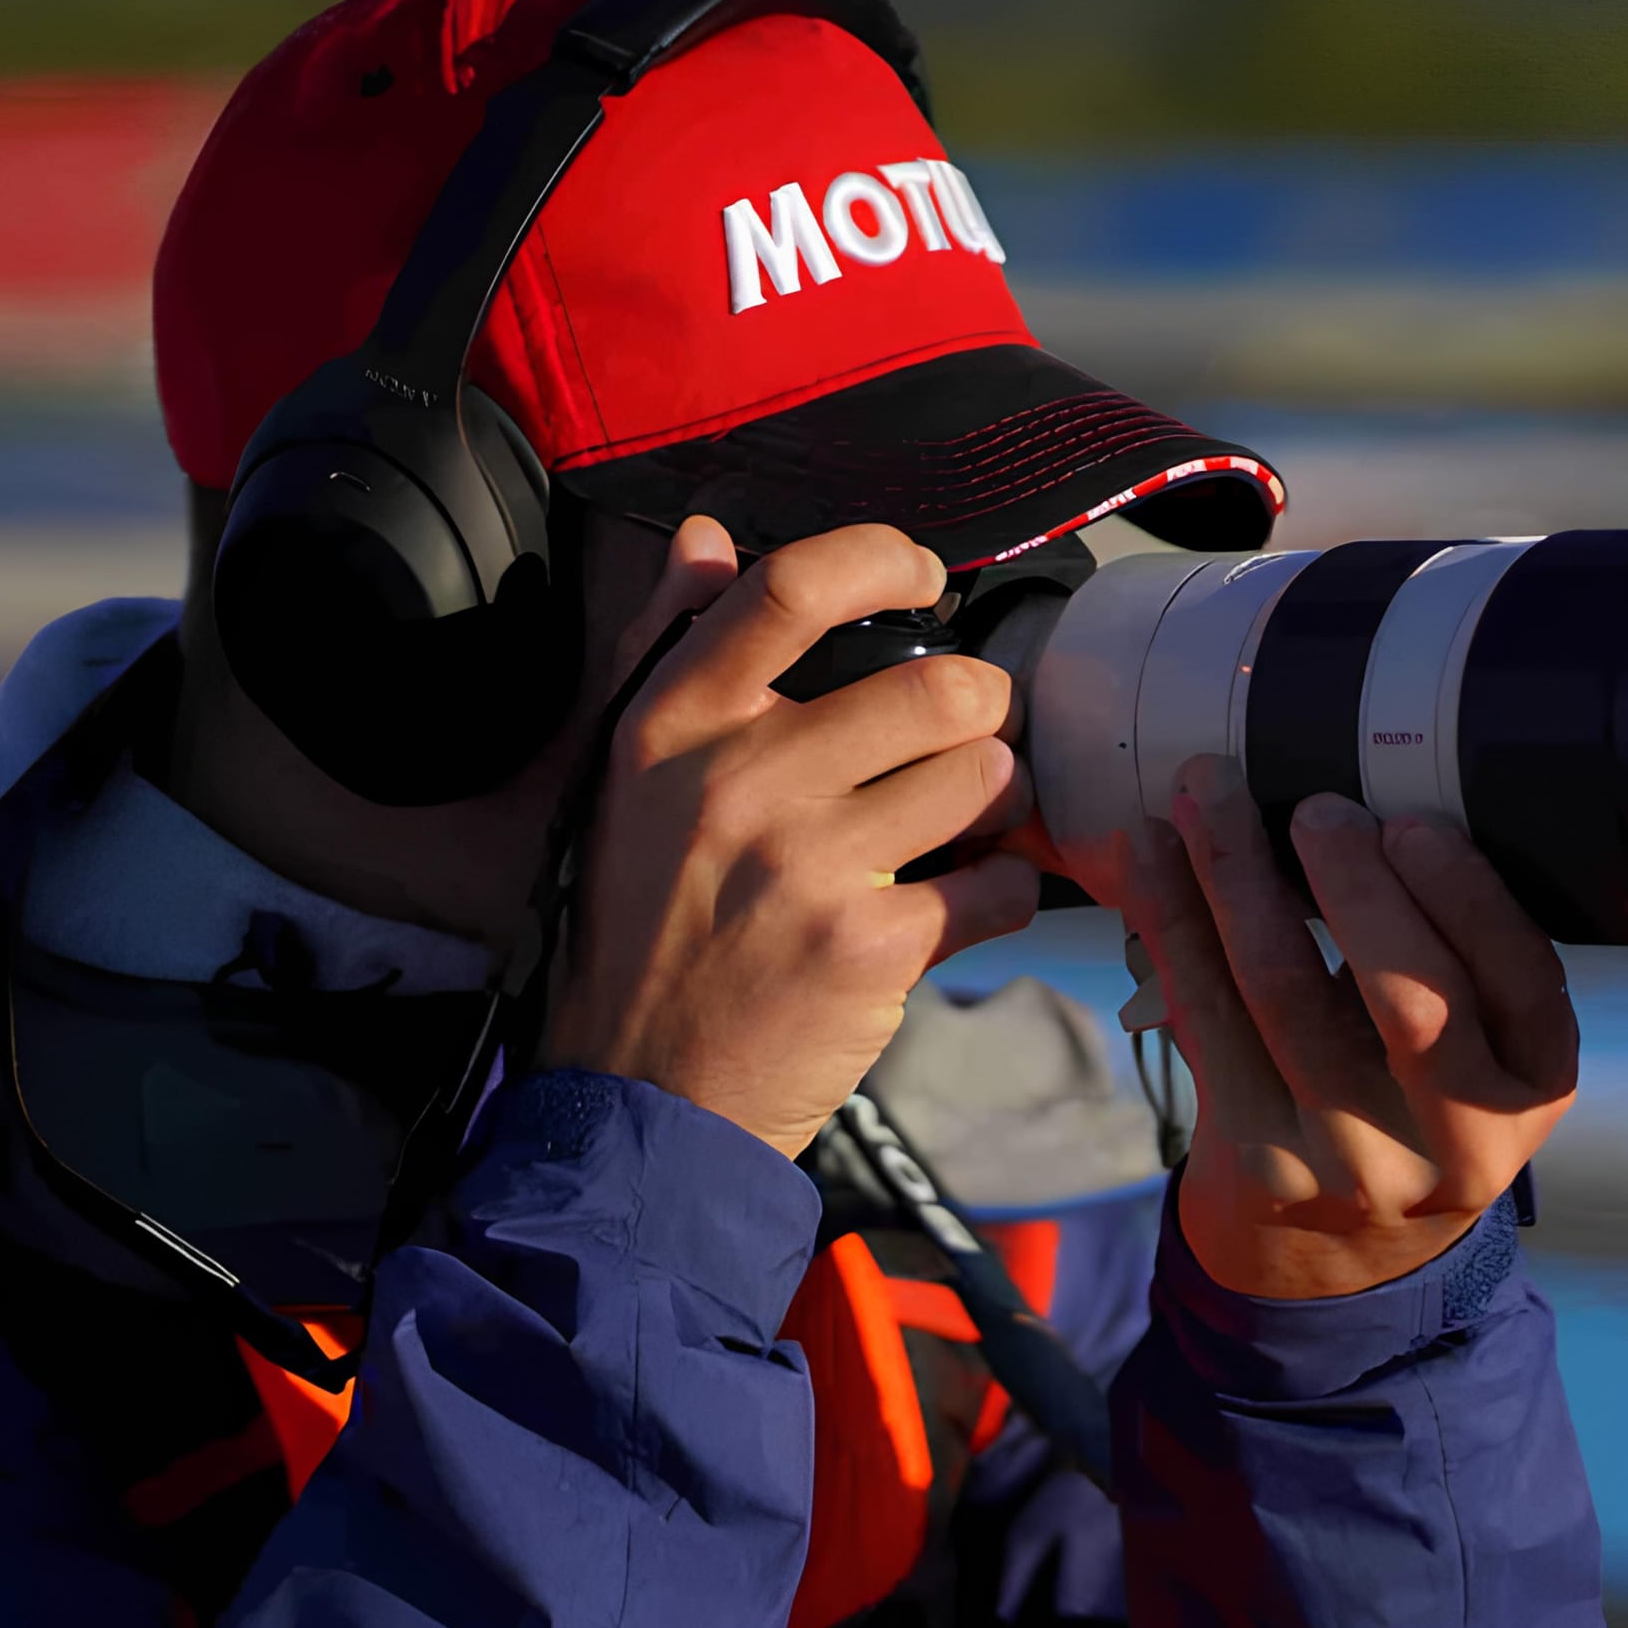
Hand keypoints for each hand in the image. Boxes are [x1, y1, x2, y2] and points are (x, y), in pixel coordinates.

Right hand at [545, 519, 1040, 1159]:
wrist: (639, 1092)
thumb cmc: (643, 923)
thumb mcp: (625, 774)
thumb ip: (667, 645)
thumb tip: (704, 535)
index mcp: (676, 724)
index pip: (790, 586)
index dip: (885, 559)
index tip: (924, 578)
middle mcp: (741, 781)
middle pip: (940, 687)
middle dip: (982, 711)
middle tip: (964, 739)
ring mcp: (809, 867)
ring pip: (987, 776)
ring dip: (1002, 798)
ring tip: (967, 821)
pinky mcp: (871, 948)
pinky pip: (1000, 883)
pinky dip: (1002, 891)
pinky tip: (960, 901)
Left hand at [1122, 757, 1578, 1299]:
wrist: (1332, 1257)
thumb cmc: (1407, 1103)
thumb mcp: (1473, 1052)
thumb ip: (1453, 954)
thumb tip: (1369, 790)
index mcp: (1533, 1091)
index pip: (1523, 981)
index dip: (1467, 895)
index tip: (1410, 821)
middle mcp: (1459, 1140)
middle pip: (1410, 998)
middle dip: (1352, 884)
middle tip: (1312, 806)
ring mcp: (1358, 1163)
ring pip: (1287, 997)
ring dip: (1236, 878)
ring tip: (1207, 798)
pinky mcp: (1262, 1166)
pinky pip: (1211, 1021)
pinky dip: (1174, 928)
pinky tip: (1152, 862)